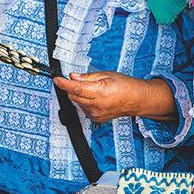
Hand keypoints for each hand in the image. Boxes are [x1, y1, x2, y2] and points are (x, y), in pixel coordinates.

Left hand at [53, 72, 176, 122]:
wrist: (137, 100)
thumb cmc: (125, 86)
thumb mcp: (106, 74)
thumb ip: (87, 77)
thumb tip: (72, 76)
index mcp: (100, 93)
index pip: (76, 89)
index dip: (64, 84)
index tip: (57, 79)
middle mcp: (97, 106)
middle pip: (73, 96)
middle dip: (71, 87)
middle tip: (76, 79)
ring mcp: (96, 114)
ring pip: (76, 102)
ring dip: (78, 95)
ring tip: (92, 89)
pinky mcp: (96, 119)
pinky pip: (82, 108)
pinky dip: (83, 101)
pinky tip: (94, 97)